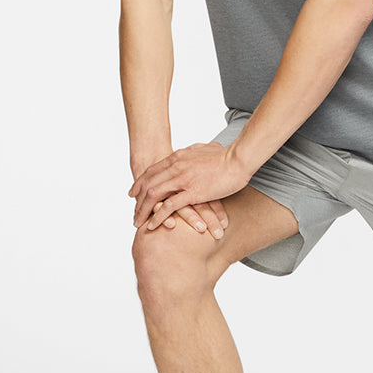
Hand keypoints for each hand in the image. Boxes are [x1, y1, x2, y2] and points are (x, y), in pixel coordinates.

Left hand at [129, 142, 248, 233]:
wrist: (239, 158)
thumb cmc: (226, 154)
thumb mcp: (204, 148)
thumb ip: (194, 151)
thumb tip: (192, 150)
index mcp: (178, 157)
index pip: (152, 171)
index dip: (140, 183)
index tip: (133, 192)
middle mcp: (176, 167)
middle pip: (148, 184)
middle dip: (138, 200)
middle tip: (134, 212)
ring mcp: (183, 179)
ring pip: (154, 195)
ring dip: (143, 210)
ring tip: (138, 222)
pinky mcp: (193, 192)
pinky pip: (169, 206)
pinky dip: (158, 216)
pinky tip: (153, 225)